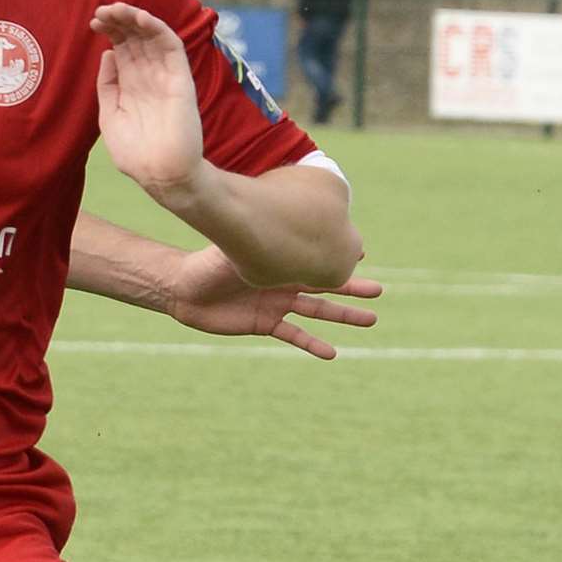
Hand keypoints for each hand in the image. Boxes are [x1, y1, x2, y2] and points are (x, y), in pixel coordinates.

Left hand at [90, 2, 203, 193]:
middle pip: (136, 38)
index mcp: (132, 84)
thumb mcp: (110, 116)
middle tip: (102, 10)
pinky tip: (140, 18)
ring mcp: (165, 75)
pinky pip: (171, 47)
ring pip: (152, 37)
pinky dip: (157, 29)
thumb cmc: (135, 153)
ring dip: (135, 18)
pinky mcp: (181, 78)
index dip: (110, 31)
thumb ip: (108, 86)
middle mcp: (149, 76)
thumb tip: (108, 54)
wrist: (160, 175)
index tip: (94, 22)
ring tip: (116, 8)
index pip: (123, 48)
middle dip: (119, 20)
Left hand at [169, 245, 379, 359]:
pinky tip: (333, 353)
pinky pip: (294, 335)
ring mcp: (275, 303)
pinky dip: (312, 344)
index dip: (337, 258)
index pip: (313, 258)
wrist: (183, 288)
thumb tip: (271, 208)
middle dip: (351, 288)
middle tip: (378, 291)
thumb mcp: (235, 246)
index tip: (363, 254)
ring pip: (317, 312)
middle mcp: (281, 281)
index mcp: (277, 260)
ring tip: (370, 320)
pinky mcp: (265, 324)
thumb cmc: (206, 262)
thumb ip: (255, 235)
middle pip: (324, 286)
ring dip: (342, 316)